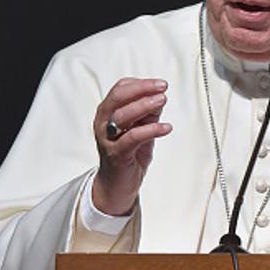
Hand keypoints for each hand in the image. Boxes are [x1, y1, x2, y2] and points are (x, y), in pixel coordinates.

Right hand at [91, 78, 171, 214]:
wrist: (117, 185)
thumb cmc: (128, 154)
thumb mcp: (140, 128)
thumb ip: (147, 113)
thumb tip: (159, 97)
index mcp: (107, 113)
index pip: (120, 89)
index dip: (140, 84)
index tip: (160, 84)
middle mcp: (103, 123)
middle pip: (118, 97)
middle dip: (142, 89)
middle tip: (162, 87)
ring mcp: (108, 139)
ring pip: (123, 115)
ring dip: (145, 106)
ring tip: (162, 100)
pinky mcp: (117, 154)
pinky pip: (133, 137)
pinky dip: (151, 130)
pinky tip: (166, 128)